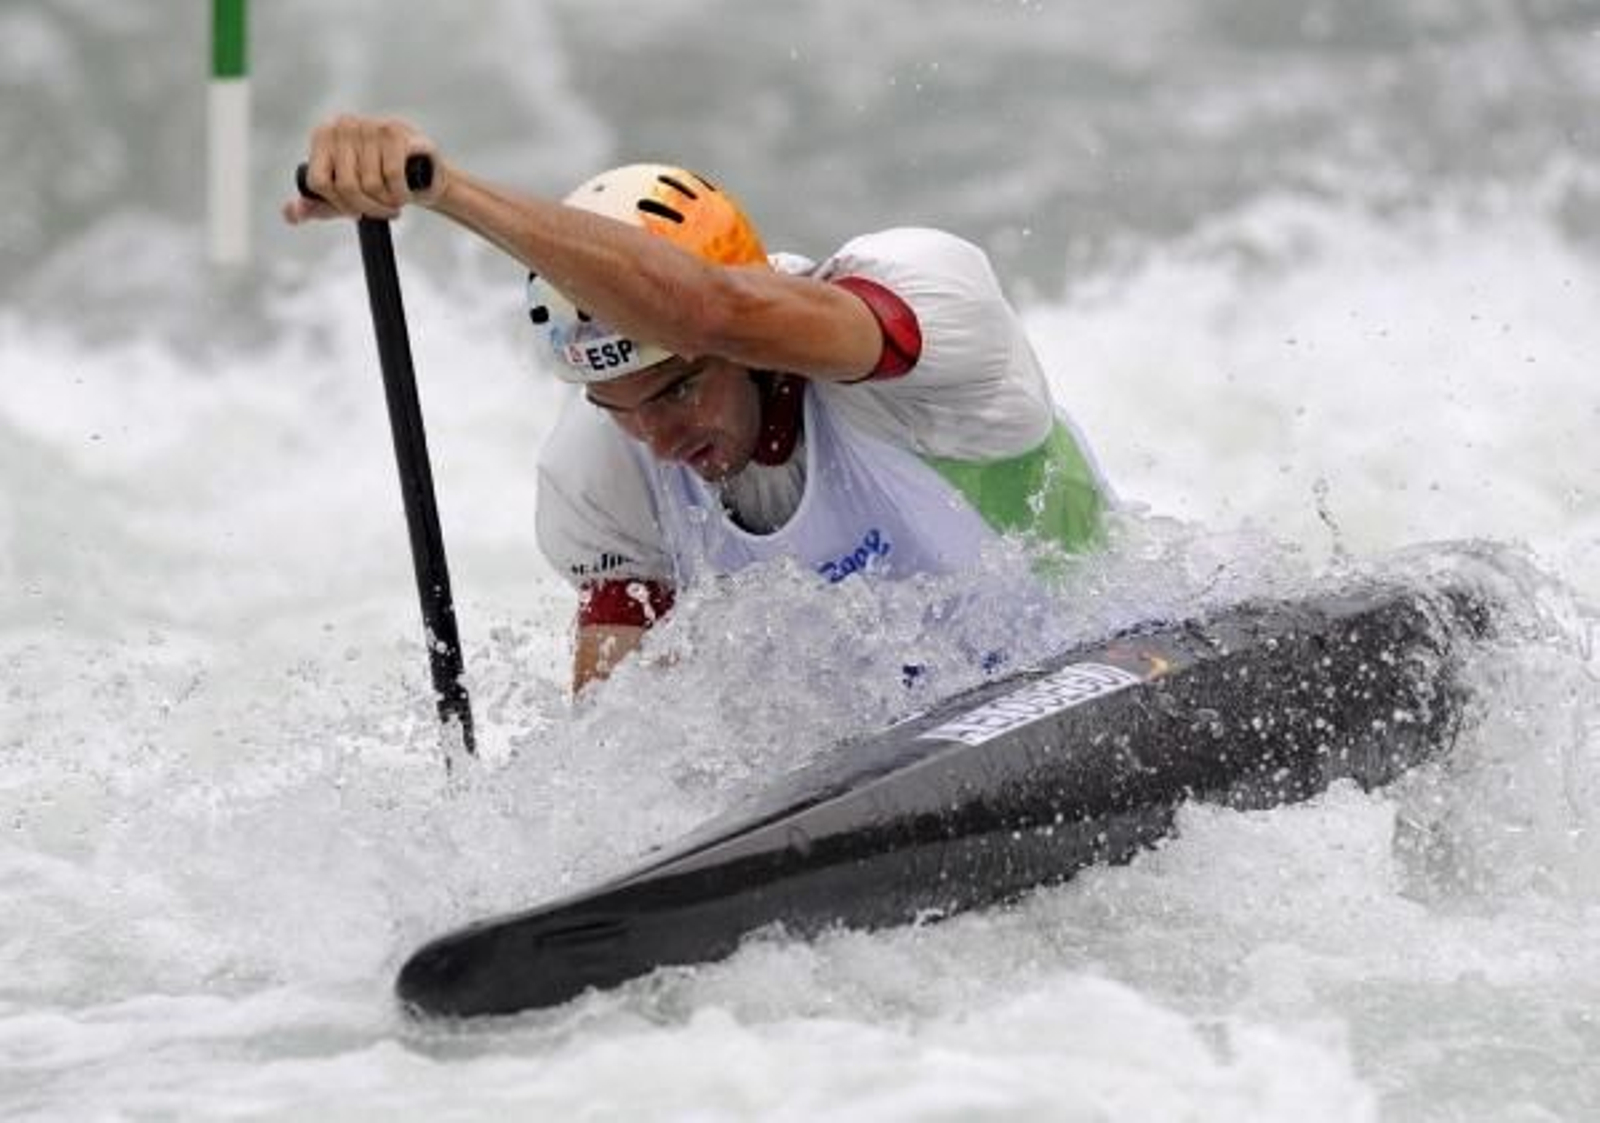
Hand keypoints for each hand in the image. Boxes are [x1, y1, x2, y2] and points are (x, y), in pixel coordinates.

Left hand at [283, 114, 444, 224]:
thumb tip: (291, 214)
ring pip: (371, 183)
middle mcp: (342, 126)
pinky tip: (404, 194)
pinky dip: (400, 194)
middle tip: (383, 212)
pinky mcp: (393, 132)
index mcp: (322, 136)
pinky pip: (392, 176)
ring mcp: (368, 126)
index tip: (355, 212)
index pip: (319, 183)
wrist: (421, 168)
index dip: (339, 205)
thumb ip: (314, 206)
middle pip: (346, 186)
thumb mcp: (342, 197)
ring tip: (394, 202)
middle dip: (367, 208)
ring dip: (386, 203)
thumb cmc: (377, 181)